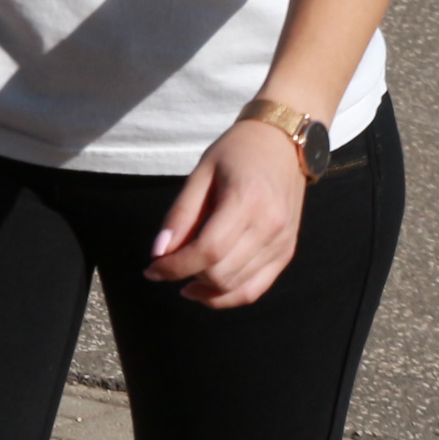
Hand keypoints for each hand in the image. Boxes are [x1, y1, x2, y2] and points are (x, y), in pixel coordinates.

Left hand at [144, 120, 309, 306]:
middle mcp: (270, 227)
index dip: (175, 267)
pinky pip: (256, 289)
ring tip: (184, 276)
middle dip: (186, 276)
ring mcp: (282, 243)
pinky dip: (228, 296)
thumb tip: (159, 253)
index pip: (208, 251)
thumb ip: (181, 214)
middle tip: (166, 265)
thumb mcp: (201, 172)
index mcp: (246, 201)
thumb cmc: (237, 152)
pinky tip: (207, 289)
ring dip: (205, 290)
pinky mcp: (287, 252)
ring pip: (237, 288)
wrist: (283, 144)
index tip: (151, 269)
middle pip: (221, 274)